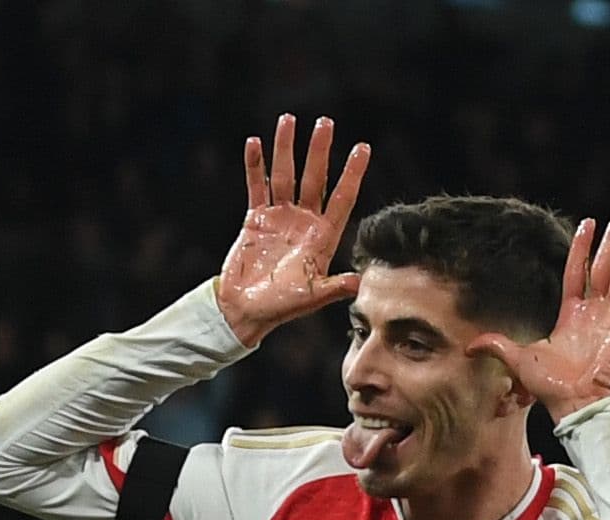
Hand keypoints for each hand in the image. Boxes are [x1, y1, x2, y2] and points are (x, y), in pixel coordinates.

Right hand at [216, 115, 371, 347]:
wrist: (246, 310)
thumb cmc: (281, 307)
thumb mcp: (312, 296)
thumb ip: (335, 287)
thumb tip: (359, 283)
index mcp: (322, 237)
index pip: (342, 198)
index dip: (352, 173)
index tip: (363, 147)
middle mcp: (304, 222)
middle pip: (314, 178)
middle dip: (319, 150)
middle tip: (325, 121)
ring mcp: (280, 217)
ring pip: (285, 175)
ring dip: (286, 148)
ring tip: (289, 119)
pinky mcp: (256, 218)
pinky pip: (256, 186)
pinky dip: (255, 165)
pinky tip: (255, 143)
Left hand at [469, 208, 609, 421]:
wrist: (576, 404)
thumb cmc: (550, 386)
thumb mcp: (518, 360)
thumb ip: (497, 347)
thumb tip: (468, 348)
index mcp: (571, 314)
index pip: (578, 271)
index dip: (582, 247)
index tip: (588, 222)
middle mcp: (595, 311)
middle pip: (606, 265)